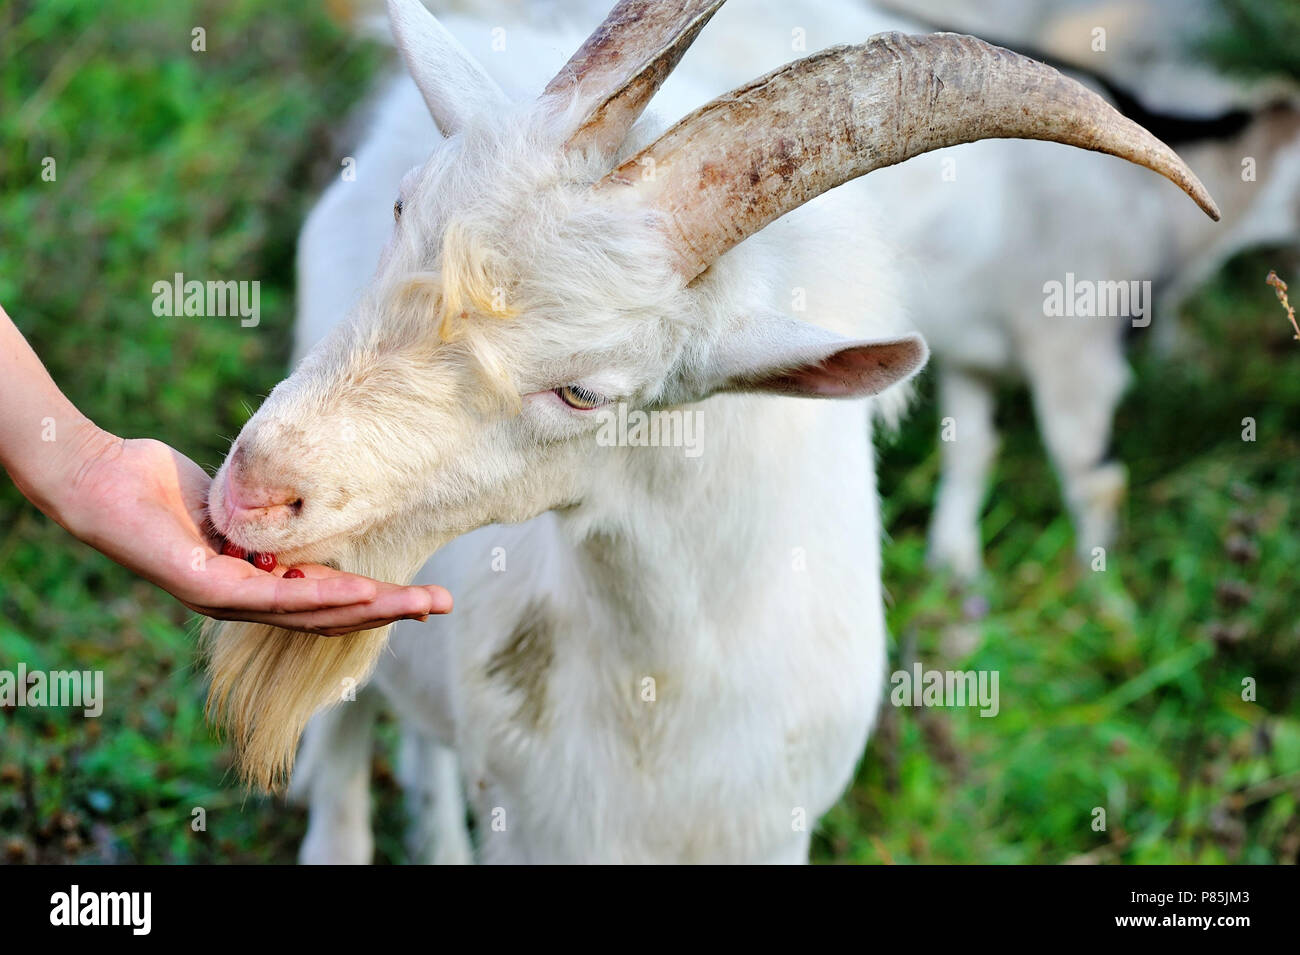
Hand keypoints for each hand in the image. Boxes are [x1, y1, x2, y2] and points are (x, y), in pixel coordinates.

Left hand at [54, 425, 450, 634]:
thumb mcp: (237, 502)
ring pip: (310, 614)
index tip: (425, 594)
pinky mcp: (204, 589)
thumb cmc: (164, 486)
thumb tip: (316, 503)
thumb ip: (273, 519)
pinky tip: (359, 592)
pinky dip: (321, 597)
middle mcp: (243, 602)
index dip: (379, 601)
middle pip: (330, 617)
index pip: (327, 602)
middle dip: (392, 611)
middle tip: (443, 605)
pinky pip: (273, 598)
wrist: (99, 478)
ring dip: (369, 610)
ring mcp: (224, 601)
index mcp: (255, 583)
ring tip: (416, 604)